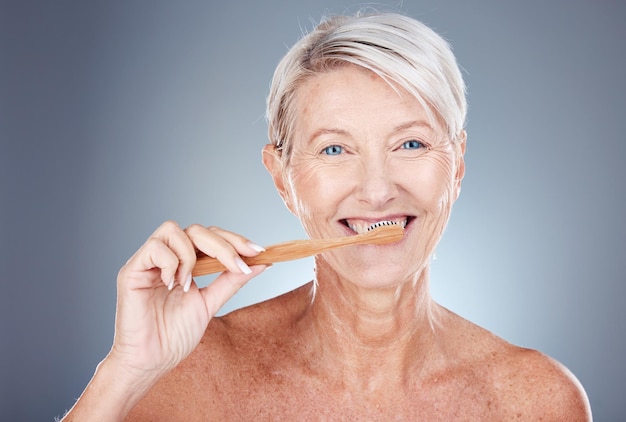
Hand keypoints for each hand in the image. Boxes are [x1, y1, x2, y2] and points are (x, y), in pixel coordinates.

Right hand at [108, 221, 266, 381]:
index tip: (258, 252)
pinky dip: (170, 263)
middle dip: (222, 245)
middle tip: (237, 265)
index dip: (234, 240)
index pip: (210, 237)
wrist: (151, 361)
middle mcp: (166, 257)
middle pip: (196, 230)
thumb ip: (231, 281)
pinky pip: (154, 248)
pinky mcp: (131, 270)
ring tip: (189, 285)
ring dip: (190, 256)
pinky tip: (172, 285)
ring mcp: (147, 261)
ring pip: (173, 230)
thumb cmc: (174, 336)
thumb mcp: (210, 303)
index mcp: (184, 262)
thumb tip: (261, 263)